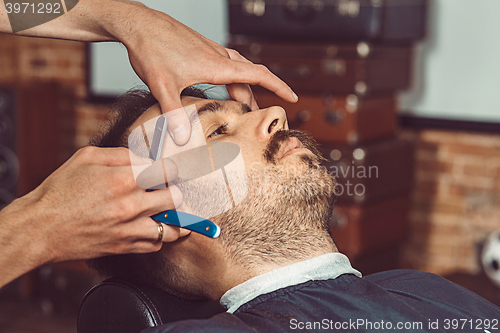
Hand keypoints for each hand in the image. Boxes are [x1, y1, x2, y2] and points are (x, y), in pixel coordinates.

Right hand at [22, 146, 187, 262]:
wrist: (40, 228)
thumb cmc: (60, 190)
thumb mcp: (87, 157)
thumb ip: (122, 154)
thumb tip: (146, 158)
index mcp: (124, 179)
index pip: (168, 171)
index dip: (170, 169)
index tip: (166, 171)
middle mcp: (131, 205)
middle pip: (175, 198)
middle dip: (173, 191)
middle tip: (165, 189)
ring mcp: (130, 229)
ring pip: (172, 227)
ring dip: (173, 217)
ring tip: (166, 211)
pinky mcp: (125, 247)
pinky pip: (157, 245)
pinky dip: (159, 236)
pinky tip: (152, 227)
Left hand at [121, 4, 297, 143]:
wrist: (138, 23)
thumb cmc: (151, 48)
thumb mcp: (162, 84)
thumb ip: (173, 113)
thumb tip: (182, 140)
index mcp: (217, 64)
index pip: (259, 75)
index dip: (278, 87)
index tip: (292, 98)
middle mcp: (218, 55)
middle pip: (249, 77)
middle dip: (257, 97)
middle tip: (258, 118)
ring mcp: (210, 50)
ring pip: (237, 69)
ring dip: (243, 87)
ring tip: (241, 105)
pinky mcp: (201, 48)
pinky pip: (225, 63)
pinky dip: (231, 77)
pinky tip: (220, 85)